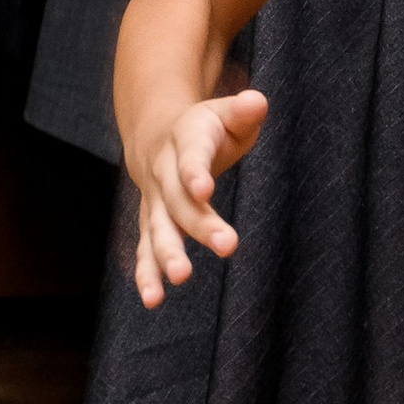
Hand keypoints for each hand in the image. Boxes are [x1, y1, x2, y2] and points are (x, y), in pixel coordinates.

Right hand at [130, 89, 269, 305]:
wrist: (157, 133)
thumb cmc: (207, 126)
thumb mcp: (226, 112)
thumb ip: (244, 112)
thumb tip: (258, 103)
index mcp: (185, 139)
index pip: (191, 156)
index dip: (195, 171)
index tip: (205, 189)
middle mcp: (164, 172)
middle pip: (178, 200)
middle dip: (199, 223)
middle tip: (228, 245)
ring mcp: (154, 200)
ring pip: (157, 228)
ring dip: (167, 254)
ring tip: (180, 277)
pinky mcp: (151, 223)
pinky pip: (145, 249)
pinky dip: (147, 274)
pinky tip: (152, 300)